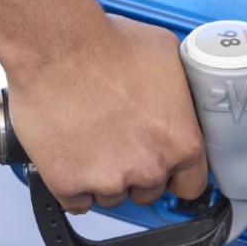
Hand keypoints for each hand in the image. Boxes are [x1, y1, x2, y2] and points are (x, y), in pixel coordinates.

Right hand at [6, 15, 208, 213]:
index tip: (162, 165)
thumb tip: (178, 97)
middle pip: (148, 190)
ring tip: (89, 137)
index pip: (191, 184)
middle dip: (135, 169)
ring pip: (111, 196)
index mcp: (181, 142)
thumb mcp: (166, 55)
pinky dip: (71, 183)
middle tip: (117, 137)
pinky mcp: (70, 184)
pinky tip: (70, 153)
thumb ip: (179, 92)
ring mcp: (109, 180)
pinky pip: (76, 200)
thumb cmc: (105, 44)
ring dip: (102, 175)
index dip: (174, 173)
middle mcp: (149, 167)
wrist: (55, 46)